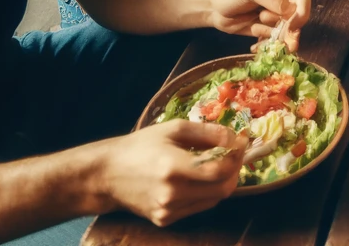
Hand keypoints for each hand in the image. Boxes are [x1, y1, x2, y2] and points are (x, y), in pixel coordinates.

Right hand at [100, 121, 246, 225]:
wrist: (107, 175)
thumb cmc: (142, 145)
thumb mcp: (174, 129)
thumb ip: (207, 132)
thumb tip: (235, 137)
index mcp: (174, 168)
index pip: (220, 170)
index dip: (237, 155)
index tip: (241, 141)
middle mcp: (172, 195)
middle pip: (223, 189)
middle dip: (235, 169)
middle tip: (235, 153)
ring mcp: (168, 211)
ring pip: (214, 199)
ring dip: (224, 180)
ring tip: (220, 161)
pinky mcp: (165, 220)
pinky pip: (199, 206)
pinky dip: (208, 191)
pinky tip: (202, 176)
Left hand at [207, 0, 311, 48]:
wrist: (214, 7)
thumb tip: (290, 11)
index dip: (302, 11)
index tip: (294, 25)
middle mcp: (284, 0)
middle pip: (298, 17)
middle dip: (289, 29)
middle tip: (283, 41)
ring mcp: (276, 16)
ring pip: (287, 31)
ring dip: (274, 35)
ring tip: (256, 27)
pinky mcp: (267, 29)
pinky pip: (275, 40)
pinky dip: (266, 45)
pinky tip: (255, 45)